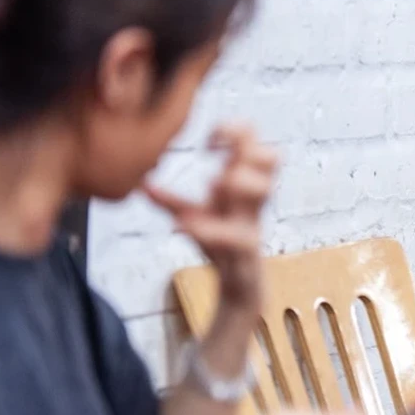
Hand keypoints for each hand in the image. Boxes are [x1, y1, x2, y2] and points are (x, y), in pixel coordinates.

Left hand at [146, 124, 276, 311]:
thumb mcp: (193, 217)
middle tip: (218, 159)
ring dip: (239, 182)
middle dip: (247, 149)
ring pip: (266, 189)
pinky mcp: (248, 250)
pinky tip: (182, 227)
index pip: (254, 140)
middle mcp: (253, 198)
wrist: (238, 284)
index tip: (207, 143)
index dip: (233, 130)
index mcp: (243, 183)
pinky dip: (209, 229)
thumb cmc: (221, 244)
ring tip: (211, 187)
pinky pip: (238, 236)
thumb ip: (169, 201)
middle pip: (273, 156)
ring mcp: (253, 221)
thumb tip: (141, 184)